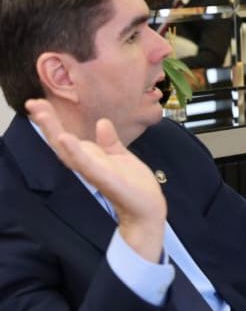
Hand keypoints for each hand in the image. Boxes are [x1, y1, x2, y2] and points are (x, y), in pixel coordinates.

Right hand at [25, 99, 166, 261]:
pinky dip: (75, 151)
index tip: (39, 102)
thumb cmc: (133, 184)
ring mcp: (93, 171)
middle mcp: (87, 164)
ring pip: (68, 150)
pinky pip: (86, 164)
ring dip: (54, 131)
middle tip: (32, 102)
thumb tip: (101, 122)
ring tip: (41, 113)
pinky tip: (65, 138)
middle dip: (46, 123)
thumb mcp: (120, 156)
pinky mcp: (103, 178)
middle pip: (60, 142)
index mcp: (90, 158)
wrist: (148, 207)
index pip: (66, 137)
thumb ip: (109, 141)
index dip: (52, 121)